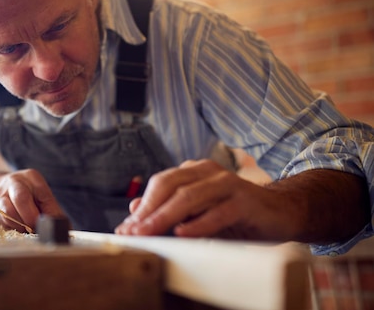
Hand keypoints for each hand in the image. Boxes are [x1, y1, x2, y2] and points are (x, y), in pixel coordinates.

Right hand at [0, 168, 65, 231]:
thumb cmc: (24, 194)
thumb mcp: (40, 195)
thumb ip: (52, 209)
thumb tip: (66, 228)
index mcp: (31, 177)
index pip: (43, 194)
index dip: (48, 213)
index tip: (50, 226)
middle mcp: (14, 182)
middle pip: (21, 198)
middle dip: (30, 218)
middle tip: (35, 229)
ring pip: (8, 212)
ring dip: (19, 226)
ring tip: (25, 230)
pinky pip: (1, 221)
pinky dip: (10, 228)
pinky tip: (15, 228)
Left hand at [115, 159, 297, 240]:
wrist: (280, 212)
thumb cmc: (235, 213)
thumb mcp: (198, 211)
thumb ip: (169, 208)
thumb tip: (135, 209)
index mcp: (194, 171)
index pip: (160, 184)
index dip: (142, 206)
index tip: (125, 229)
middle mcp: (208, 172)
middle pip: (169, 186)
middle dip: (148, 210)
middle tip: (133, 232)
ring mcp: (227, 183)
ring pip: (189, 197)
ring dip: (165, 216)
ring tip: (149, 233)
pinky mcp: (245, 200)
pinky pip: (218, 212)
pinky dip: (198, 223)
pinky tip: (183, 233)